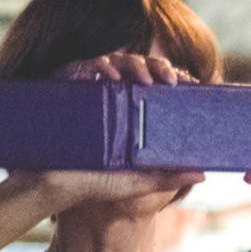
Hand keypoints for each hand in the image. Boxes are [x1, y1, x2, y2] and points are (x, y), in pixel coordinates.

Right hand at [29, 53, 203, 208]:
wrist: (48, 188)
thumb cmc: (91, 185)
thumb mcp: (134, 182)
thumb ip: (165, 178)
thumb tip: (202, 175)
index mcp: (129, 118)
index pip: (153, 90)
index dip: (170, 80)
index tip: (189, 84)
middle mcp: (110, 102)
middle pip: (136, 71)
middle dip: (155, 67)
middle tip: (170, 79)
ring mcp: (88, 93)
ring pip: (113, 63)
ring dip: (132, 64)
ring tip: (144, 78)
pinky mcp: (65, 88)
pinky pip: (81, 66)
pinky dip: (97, 66)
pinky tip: (112, 77)